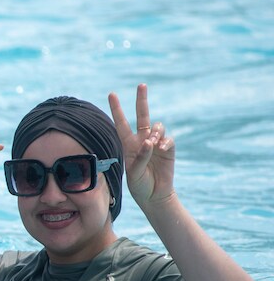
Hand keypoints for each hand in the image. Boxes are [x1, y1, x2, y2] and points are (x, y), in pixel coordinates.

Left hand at [109, 83, 175, 208]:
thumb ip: (140, 157)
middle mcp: (142, 141)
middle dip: (142, 100)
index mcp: (128, 145)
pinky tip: (161, 148)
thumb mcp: (134, 173)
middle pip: (142, 115)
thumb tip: (150, 142)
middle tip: (141, 85)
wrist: (154, 195)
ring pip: (157, 126)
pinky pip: (168, 139)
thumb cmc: (139, 185)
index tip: (112, 94)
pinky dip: (165, 141)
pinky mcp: (168, 149)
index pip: (121, 123)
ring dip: (156, 131)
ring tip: (153, 142)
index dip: (117, 109)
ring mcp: (156, 144)